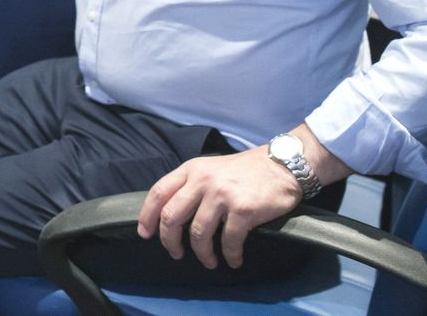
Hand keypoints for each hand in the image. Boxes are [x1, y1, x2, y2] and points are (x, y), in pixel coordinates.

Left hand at [136, 147, 302, 269]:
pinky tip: (234, 259)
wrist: (281, 165)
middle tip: (176, 253)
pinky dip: (230, 255)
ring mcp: (222, 195)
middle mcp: (202, 180)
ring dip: (202, 254)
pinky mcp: (243, 210)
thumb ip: (191, 185)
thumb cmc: (245, 170)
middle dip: (169, 241)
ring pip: (198, 233)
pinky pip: (229, 241)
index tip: (145, 233)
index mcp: (191, 169)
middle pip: (172, 216)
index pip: (158, 193)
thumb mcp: (211, 168)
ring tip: (209, 261)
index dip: (147, 216)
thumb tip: (173, 214)